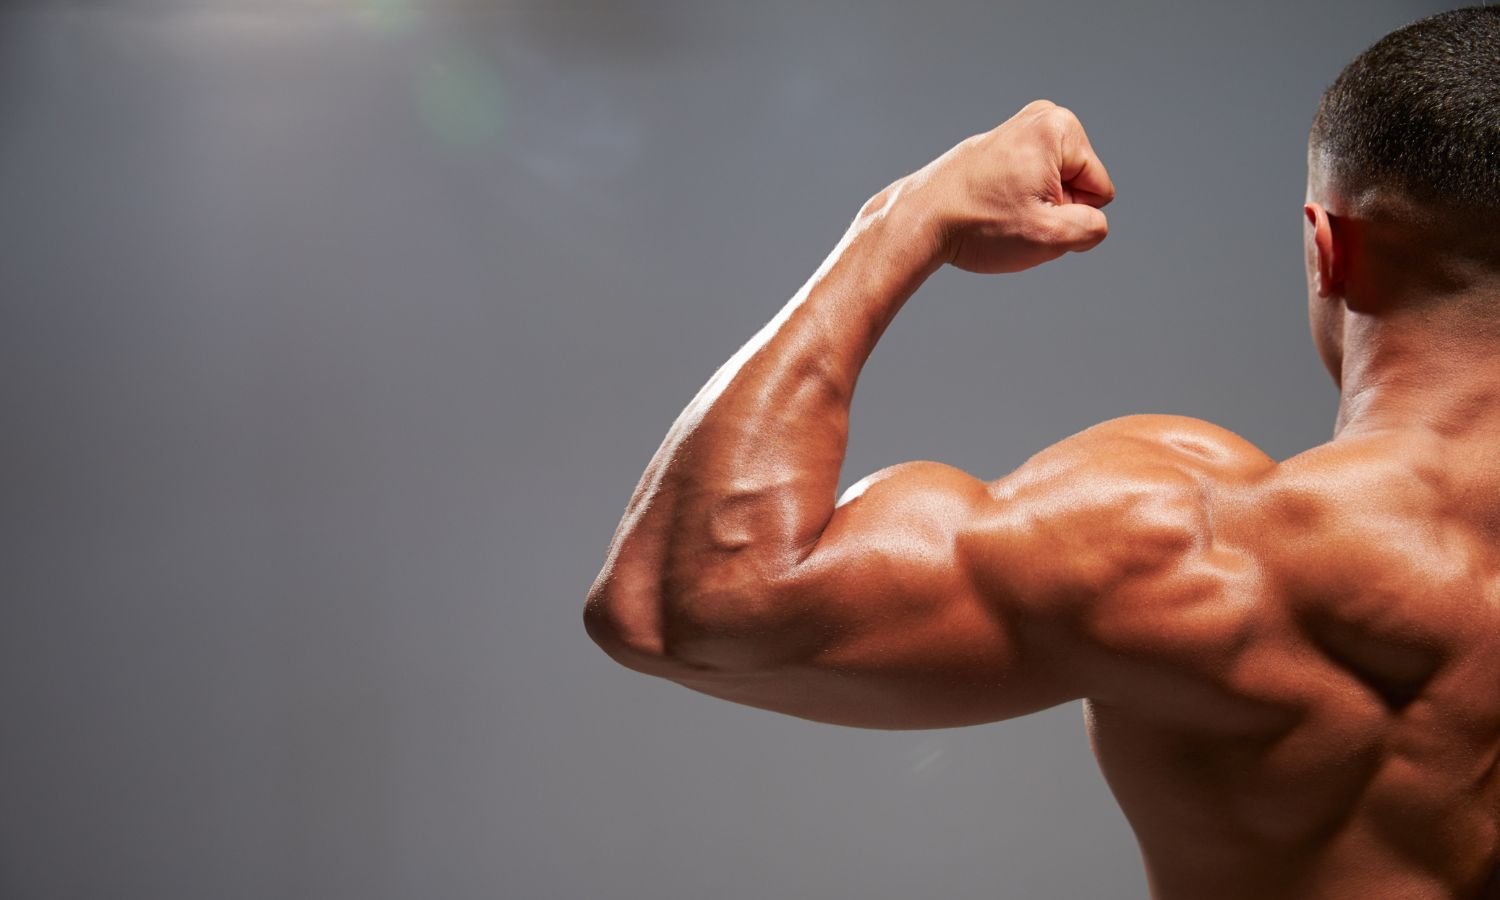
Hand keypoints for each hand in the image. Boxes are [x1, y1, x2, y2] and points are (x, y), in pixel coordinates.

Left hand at [882, 100, 1115, 274]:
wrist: (919, 220)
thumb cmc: (978, 226)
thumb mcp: (1050, 237)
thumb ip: (1092, 228)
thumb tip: (1093, 219)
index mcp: (1060, 127)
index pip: (1099, 192)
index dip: (1069, 215)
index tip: (1029, 214)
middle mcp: (1041, 118)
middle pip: (1078, 186)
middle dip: (1052, 210)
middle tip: (1011, 215)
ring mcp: (1017, 129)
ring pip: (1052, 189)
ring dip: (1032, 209)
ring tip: (997, 210)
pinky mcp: (1000, 146)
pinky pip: (1028, 185)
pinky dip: (1011, 202)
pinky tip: (985, 205)